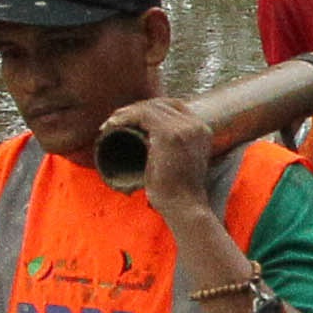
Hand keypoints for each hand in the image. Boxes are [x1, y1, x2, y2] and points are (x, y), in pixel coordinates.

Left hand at [115, 93, 218, 216]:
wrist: (185, 207)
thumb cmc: (179, 193)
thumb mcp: (181, 162)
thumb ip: (173, 147)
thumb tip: (149, 141)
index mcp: (202, 130)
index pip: (174, 106)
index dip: (150, 109)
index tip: (131, 120)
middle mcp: (196, 125)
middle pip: (162, 104)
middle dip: (136, 109)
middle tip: (115, 120)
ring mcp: (184, 129)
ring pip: (150, 108)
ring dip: (126, 112)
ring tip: (110, 123)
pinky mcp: (169, 135)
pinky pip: (142, 115)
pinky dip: (124, 117)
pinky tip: (112, 124)